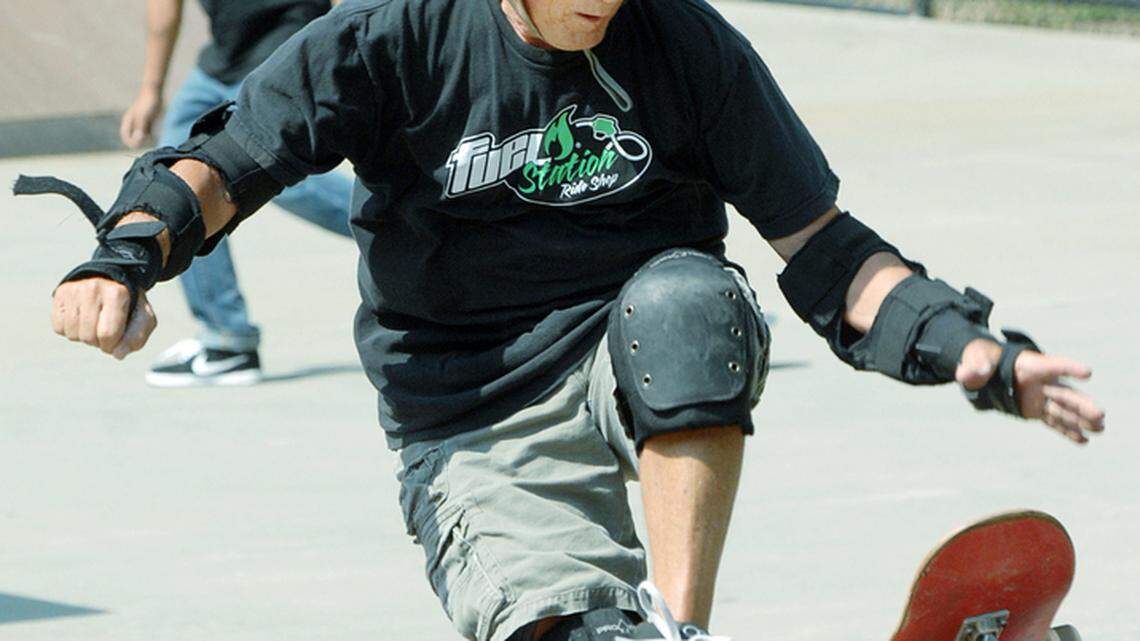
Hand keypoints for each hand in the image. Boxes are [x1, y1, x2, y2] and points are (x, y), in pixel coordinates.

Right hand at [51, 277, 156, 359]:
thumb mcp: (143, 319)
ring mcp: (74, 290)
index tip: (116, 339)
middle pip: (89, 337)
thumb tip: (117, 354)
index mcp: (117, 293)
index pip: (108, 334)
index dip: (112, 345)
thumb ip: (137, 338)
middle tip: (105, 329)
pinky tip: (81, 319)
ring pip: (73, 334)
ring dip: (84, 337)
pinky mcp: (59, 294)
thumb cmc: (128, 306)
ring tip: (94, 323)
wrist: (111, 282)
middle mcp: (93, 288)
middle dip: (98, 342)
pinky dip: (70, 331)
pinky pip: (59, 328)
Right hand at [119, 90, 162, 148]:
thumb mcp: (143, 116)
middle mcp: (133, 123)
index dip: (131, 142)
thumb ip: (140, 128)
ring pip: (140, 136)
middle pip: (132, 138)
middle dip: (138, 142)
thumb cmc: (147, 104)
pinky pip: (148, 133)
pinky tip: (156, 137)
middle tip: (147, 142)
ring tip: (152, 139)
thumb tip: (139, 139)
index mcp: (128, 121)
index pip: (125, 136)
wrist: (154, 93)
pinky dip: (150, 137)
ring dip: (145, 140)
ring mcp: (140, 123)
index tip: (140, 143)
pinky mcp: (149, 122)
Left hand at [956, 339, 1105, 443]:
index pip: (1052, 365)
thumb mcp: (975, 360)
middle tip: (1100, 414)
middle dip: (1082, 404)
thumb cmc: (981, 359)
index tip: (1088, 372)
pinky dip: (1067, 431)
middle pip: (1064, 393)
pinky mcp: (1035, 410)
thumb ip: (973, 367)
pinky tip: (1083, 440)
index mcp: (1029, 366)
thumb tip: (966, 374)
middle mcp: (1040, 382)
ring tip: (1101, 429)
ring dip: (1081, 420)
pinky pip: (1053, 422)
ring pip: (1063, 409)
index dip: (1069, 367)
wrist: (982, 369)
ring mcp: (1039, 397)